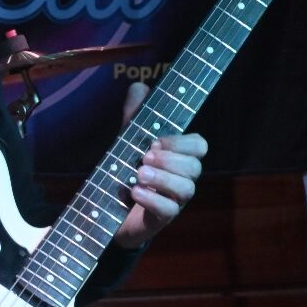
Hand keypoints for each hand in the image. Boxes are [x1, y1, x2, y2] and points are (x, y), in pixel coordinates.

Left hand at [114, 82, 206, 248]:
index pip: (199, 146)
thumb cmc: (126, 173)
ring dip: (163, 179)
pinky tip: (135, 192)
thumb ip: (135, 117)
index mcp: (178, 157)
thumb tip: (139, 87)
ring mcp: (174, 200)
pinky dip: (152, 200)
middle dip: (171, 159)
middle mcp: (182, 178)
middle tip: (145, 156)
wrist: (108, 211)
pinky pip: (168, 211)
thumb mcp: (128, 142)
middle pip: (195, 167)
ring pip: (186, 189)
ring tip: (138, 174)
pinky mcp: (161, 219)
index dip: (182, 142)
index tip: (157, 140)